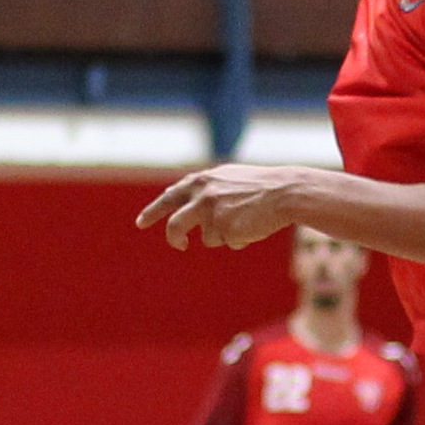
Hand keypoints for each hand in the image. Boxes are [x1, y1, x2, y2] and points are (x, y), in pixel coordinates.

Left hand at [135, 165, 300, 250]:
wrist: (284, 191)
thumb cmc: (261, 186)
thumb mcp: (228, 180)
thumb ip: (207, 190)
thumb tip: (188, 209)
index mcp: (201, 181)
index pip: (170, 197)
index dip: (153, 211)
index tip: (140, 223)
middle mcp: (201, 196)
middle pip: (175, 224)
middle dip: (174, 238)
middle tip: (179, 245)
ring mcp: (211, 213)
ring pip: (208, 238)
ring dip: (224, 236)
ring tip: (245, 221)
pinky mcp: (224, 229)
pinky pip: (227, 243)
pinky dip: (239, 239)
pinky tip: (252, 226)